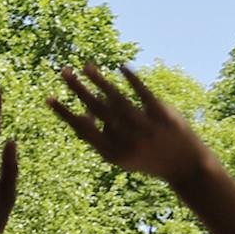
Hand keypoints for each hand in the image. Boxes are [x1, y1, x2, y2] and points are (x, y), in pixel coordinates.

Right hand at [48, 63, 212, 186]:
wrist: (185, 166)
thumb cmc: (147, 158)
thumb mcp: (122, 155)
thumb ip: (104, 134)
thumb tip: (87, 109)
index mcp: (112, 154)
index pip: (83, 130)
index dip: (64, 114)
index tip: (48, 98)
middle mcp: (127, 141)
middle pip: (97, 111)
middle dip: (78, 90)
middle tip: (63, 72)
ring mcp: (145, 128)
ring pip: (118, 99)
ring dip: (99, 81)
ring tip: (85, 66)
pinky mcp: (163, 115)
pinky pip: (143, 93)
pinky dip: (131, 79)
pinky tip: (120, 66)